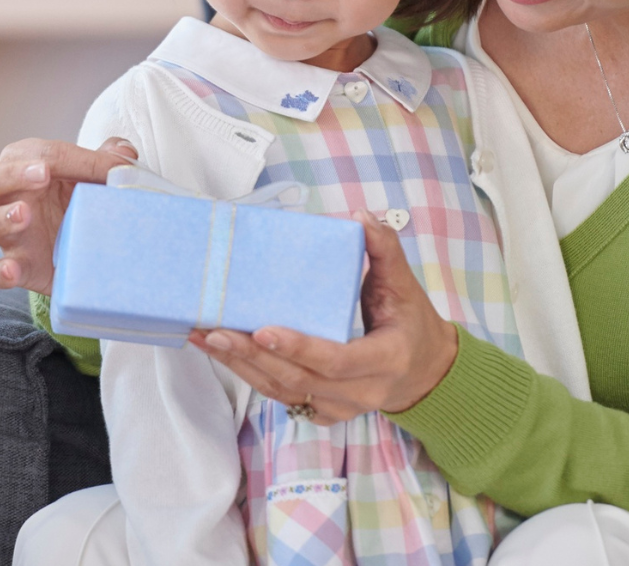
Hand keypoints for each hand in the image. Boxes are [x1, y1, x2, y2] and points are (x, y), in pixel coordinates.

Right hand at [0, 137, 137, 292]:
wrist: (86, 248)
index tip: (105, 168)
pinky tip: (12, 270)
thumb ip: (110, 162)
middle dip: (14, 173)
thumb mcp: (98, 179)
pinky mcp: (17, 266)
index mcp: (28, 165)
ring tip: (24, 215)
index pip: (41, 153)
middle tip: (43, 175)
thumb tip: (125, 155)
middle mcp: (10, 196)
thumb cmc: (83, 200)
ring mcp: (9, 233)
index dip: (73, 158)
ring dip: (3, 218)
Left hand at [190, 211, 458, 425]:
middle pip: (299, 379)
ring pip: (283, 391)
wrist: (423, 372)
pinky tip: (223, 353)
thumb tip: (360, 216)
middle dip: (252, 356)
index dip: (299, 347)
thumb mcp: (405, 285)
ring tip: (205, 337)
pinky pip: (281, 397)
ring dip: (240, 366)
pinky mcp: (322, 412)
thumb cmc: (411, 324)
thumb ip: (384, 249)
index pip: (337, 360)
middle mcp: (361, 392)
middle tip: (215, 329)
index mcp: (385, 360)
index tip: (263, 329)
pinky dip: (250, 374)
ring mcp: (340, 408)